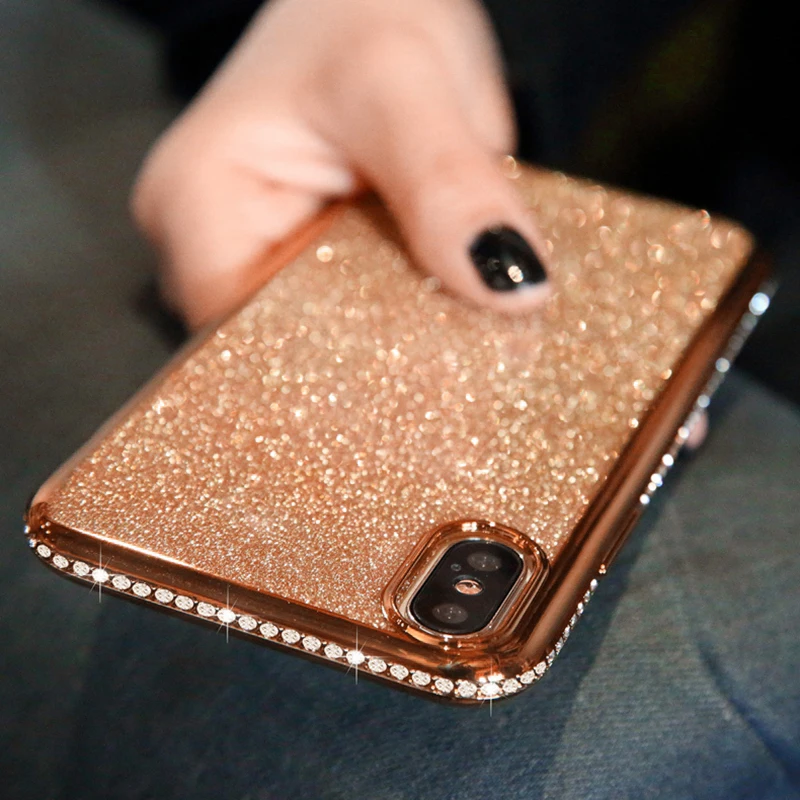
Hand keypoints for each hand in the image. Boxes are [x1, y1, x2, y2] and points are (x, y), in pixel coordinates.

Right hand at [132, 0, 548, 328]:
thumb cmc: (355, 6)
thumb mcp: (401, 79)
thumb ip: (447, 181)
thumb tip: (509, 287)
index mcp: (198, 201)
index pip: (246, 335)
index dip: (336, 363)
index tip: (426, 367)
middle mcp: (210, 240)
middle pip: (286, 344)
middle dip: (373, 355)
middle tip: (460, 350)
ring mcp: (255, 252)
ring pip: (321, 335)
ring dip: (391, 334)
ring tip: (457, 320)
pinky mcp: (299, 254)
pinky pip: (349, 309)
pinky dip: (398, 309)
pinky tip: (443, 296)